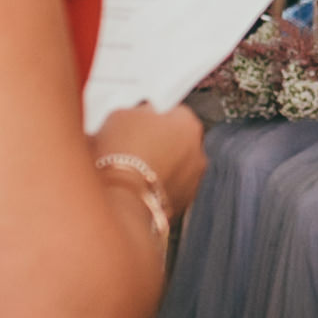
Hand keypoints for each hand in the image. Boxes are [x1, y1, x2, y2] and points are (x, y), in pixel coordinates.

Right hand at [93, 103, 208, 217]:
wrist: (120, 198)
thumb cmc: (122, 155)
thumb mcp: (121, 116)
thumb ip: (139, 111)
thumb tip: (140, 113)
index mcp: (188, 123)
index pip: (176, 112)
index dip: (155, 117)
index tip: (141, 122)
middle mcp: (198, 152)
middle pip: (178, 141)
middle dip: (160, 143)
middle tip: (133, 146)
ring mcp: (192, 181)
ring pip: (175, 168)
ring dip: (159, 167)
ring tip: (130, 170)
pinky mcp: (181, 206)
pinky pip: (168, 190)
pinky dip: (156, 189)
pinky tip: (134, 188)